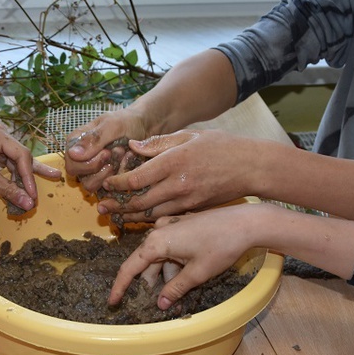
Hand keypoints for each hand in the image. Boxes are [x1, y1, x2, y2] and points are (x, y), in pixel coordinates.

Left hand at [0, 118, 60, 209]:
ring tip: (48, 180)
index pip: (21, 154)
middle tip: (55, 178)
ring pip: (17, 160)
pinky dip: (15, 176)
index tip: (33, 195)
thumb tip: (29, 203)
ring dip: (25, 176)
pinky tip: (27, 185)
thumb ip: (7, 189)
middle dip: (31, 173)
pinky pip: (8, 164)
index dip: (29, 176)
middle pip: (21, 155)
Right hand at [64, 107, 148, 191]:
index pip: (72, 165)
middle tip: (117, 152)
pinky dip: (118, 179)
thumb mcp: (112, 125)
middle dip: (101, 168)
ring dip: (109, 174)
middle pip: (81, 178)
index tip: (107, 152)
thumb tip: (72, 154)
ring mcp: (92, 170)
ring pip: (92, 185)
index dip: (89, 163)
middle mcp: (81, 159)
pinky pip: (106, 188)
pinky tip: (126, 164)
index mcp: (75, 143)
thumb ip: (93, 139)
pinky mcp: (105, 178)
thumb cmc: (126, 122)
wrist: (144, 126)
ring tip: (121, 158)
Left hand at [97, 129, 252, 221]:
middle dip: (117, 205)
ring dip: (130, 216)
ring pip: (151, 214)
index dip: (117, 183)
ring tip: (113, 216)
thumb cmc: (222, 146)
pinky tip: (138, 218)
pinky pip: (166, 217)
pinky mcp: (194, 210)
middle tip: (101, 206)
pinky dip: (149, 219)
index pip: (137, 178)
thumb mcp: (189, 135)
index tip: (106, 183)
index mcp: (175, 162)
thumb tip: (132, 146)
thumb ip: (159, 143)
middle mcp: (178, 184)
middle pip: (140, 201)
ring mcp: (187, 200)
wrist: (252, 167)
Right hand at [108, 204, 257, 309]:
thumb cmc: (221, 246)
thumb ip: (175, 289)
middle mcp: (159, 230)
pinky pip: (170, 247)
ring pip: (160, 256)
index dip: (120, 286)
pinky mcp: (182, 224)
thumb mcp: (197, 274)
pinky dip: (173, 264)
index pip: (130, 267)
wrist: (245, 223)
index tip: (113, 301)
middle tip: (153, 304)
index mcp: (157, 242)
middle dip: (149, 284)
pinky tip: (183, 279)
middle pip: (146, 262)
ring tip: (175, 296)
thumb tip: (160, 304)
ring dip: (165, 275)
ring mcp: (170, 225)